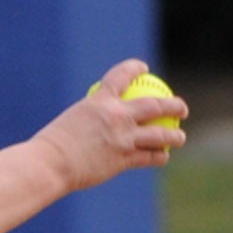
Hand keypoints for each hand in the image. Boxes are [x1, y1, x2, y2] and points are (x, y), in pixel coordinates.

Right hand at [30, 59, 188, 190]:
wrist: (51, 164)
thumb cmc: (53, 145)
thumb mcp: (71, 122)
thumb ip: (90, 119)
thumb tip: (98, 120)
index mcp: (100, 101)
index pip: (122, 76)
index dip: (135, 68)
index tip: (143, 68)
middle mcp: (117, 117)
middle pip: (155, 105)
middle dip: (173, 105)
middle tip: (181, 108)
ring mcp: (123, 139)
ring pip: (160, 135)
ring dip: (174, 136)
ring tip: (180, 137)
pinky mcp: (124, 159)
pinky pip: (149, 157)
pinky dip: (158, 156)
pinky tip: (162, 157)